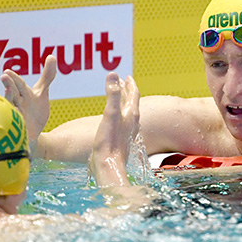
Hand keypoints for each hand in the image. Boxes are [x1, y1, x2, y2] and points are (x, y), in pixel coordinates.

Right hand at [0, 55, 56, 149]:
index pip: (19, 85)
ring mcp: (17, 120)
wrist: (32, 135)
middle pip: (12, 96)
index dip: (14, 79)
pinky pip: (15, 130)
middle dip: (9, 88)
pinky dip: (14, 127)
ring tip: (8, 99)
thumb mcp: (41, 93)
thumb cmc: (34, 111)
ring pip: (12, 112)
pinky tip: (14, 124)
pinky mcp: (18, 133)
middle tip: (4, 77)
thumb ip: (47, 76)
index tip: (7, 72)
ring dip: (10, 106)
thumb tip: (52, 56)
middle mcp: (17, 105)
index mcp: (23, 95)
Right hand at [90, 72, 139, 186]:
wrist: (108, 166)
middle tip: (123, 83)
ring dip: (123, 103)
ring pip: (128, 113)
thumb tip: (113, 74)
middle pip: (131, 103)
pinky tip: (114, 121)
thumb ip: (113, 94)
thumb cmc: (110, 142)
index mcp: (131, 115)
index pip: (133, 95)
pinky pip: (122, 123)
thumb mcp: (110, 114)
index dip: (130, 85)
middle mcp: (131, 123)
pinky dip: (119, 115)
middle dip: (127, 92)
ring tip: (119, 98)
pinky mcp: (120, 141)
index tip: (127, 76)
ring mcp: (126, 133)